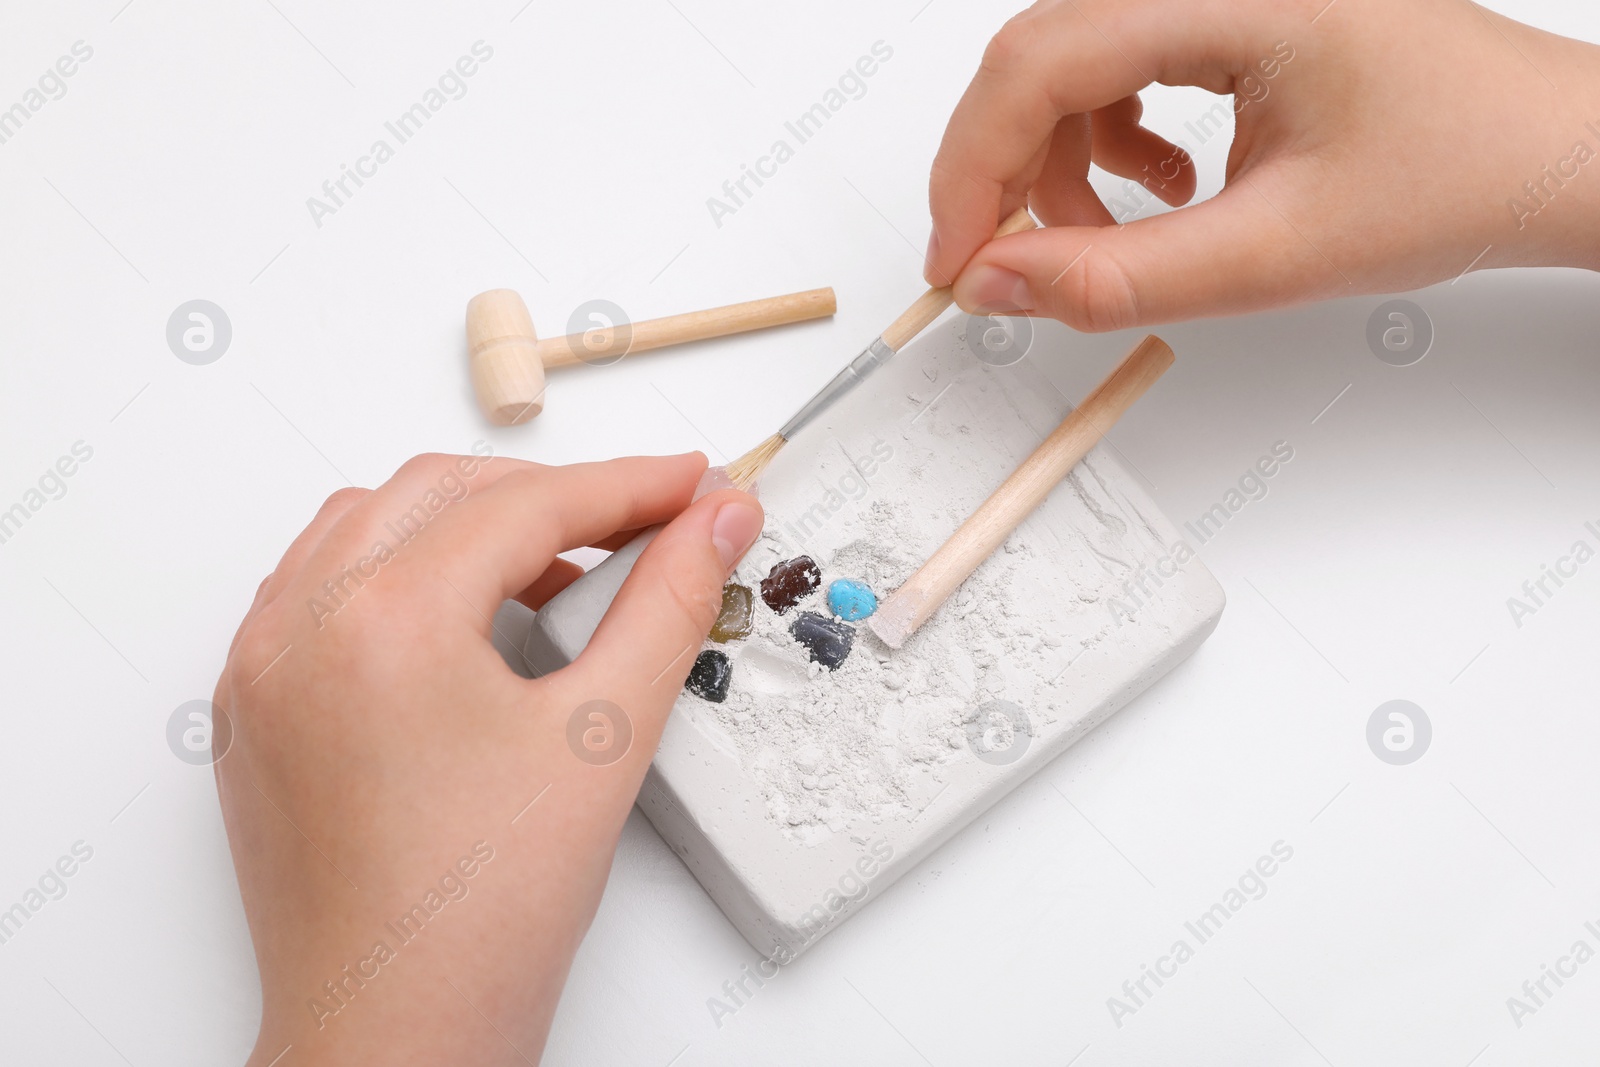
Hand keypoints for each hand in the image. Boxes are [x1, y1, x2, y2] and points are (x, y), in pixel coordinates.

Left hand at [218, 451, 762, 1065]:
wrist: (395, 1032)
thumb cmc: (481, 917)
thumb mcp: (604, 738)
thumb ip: (668, 604)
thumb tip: (715, 520)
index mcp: (383, 620)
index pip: (528, 507)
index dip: (629, 487)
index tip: (693, 486)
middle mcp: (301, 625)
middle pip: (445, 493)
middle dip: (553, 497)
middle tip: (644, 525)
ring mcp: (264, 666)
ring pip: (373, 524)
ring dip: (471, 524)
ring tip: (561, 573)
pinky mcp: (254, 707)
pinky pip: (322, 584)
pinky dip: (401, 570)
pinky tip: (468, 618)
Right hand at [925, 0, 1599, 329]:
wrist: (1548, 153)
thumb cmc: (1461, 171)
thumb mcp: (1275, 254)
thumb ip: (1120, 278)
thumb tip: (999, 284)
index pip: (1040, 60)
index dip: (974, 167)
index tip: (958, 259)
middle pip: (1039, 52)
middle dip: (1005, 169)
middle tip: (1000, 262)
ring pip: (1069, 61)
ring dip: (1058, 162)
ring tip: (1118, 232)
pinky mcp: (1227, 10)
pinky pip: (1117, 64)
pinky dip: (1105, 141)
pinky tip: (1163, 187)